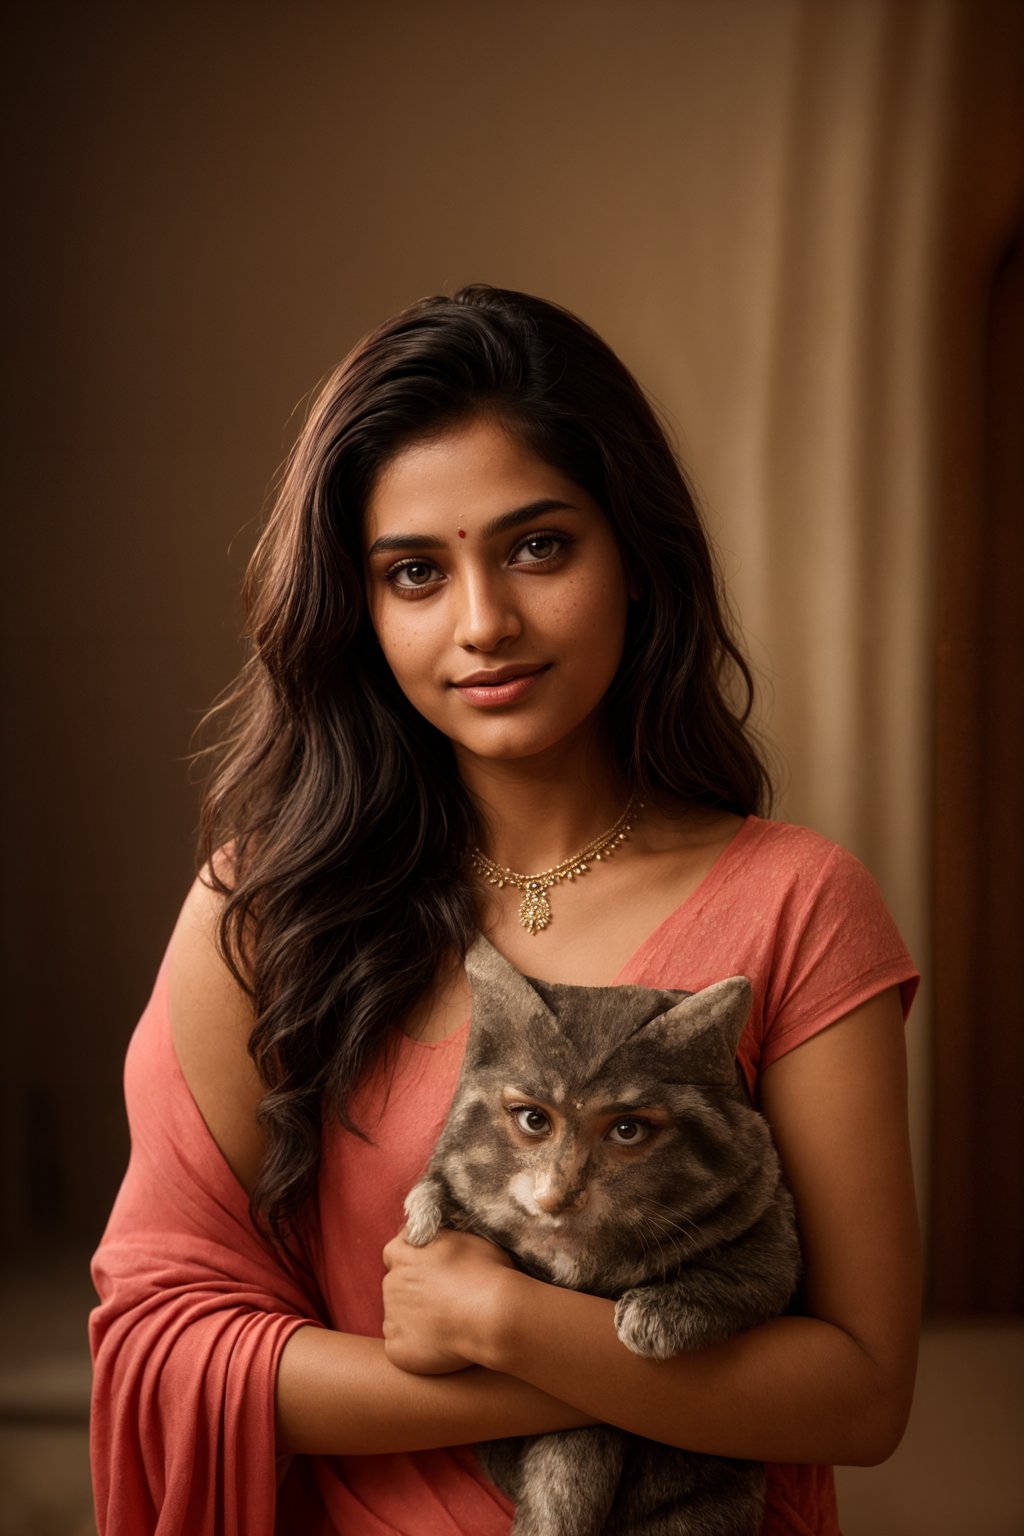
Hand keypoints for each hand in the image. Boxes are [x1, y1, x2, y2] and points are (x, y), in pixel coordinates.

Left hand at [382, 1226, 514, 1374]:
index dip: (412, 1258)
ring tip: (447, 1324)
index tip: (430, 1267)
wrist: (493, 1317)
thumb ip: (441, 1239)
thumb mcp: (464, 1239)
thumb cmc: (486, 1275)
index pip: (395, 1251)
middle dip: (414, 1290)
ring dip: (414, 1319)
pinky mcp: (397, 1349)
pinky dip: (415, 1347)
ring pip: (397, 1317)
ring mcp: (392, 1318)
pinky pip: (400, 1346)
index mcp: (404, 1255)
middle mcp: (392, 1284)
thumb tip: (437, 1239)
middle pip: (396, 1285)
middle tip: (444, 1299)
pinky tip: (440, 1345)